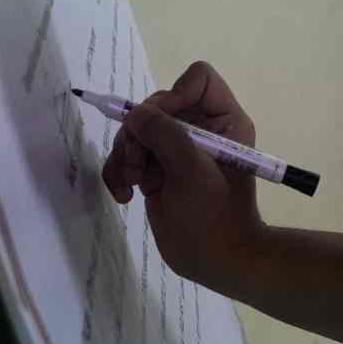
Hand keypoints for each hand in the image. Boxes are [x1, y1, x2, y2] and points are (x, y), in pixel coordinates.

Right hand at [100, 62, 265, 291]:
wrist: (216, 263)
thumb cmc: (215, 217)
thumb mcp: (193, 171)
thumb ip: (164, 134)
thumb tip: (135, 115)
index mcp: (223, 120)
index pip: (198, 79)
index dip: (175, 95)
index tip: (162, 126)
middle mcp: (200, 128)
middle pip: (156, 105)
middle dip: (140, 134)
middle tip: (139, 166)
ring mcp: (175, 149)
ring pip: (136, 131)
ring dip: (125, 155)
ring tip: (132, 185)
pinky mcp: (155, 170)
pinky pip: (127, 156)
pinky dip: (119, 173)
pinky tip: (125, 196)